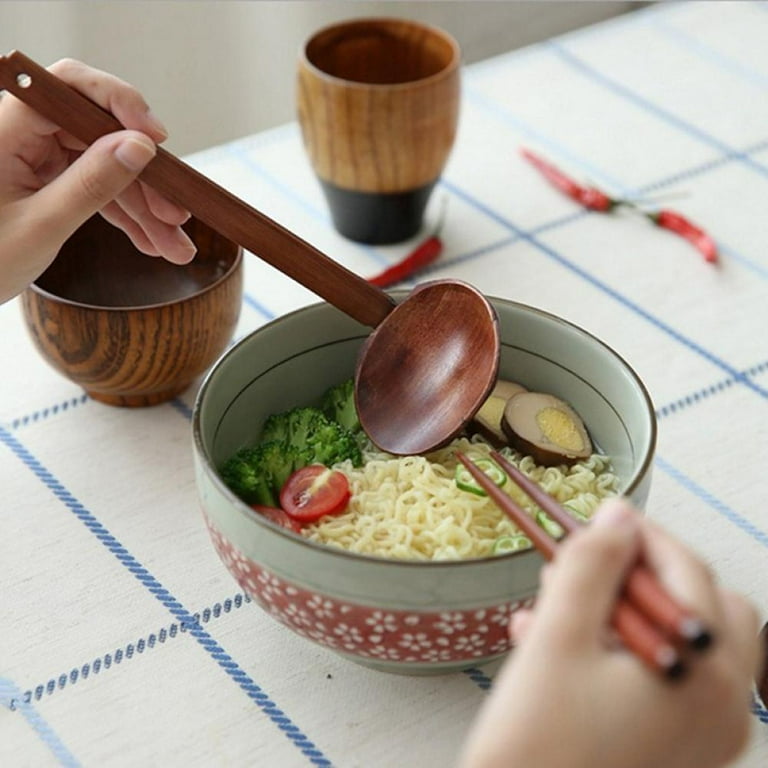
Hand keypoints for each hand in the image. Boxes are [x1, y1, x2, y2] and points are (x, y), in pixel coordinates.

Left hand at [0, 58, 196, 303]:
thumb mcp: (42, 226)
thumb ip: (92, 183)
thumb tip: (140, 147)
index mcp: (7, 129)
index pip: (70, 88)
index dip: (119, 104)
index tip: (156, 139)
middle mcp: (24, 134)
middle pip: (101, 136)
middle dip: (145, 179)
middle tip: (175, 215)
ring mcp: (38, 157)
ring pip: (107, 168)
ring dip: (144, 208)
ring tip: (173, 245)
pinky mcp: (48, 180)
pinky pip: (98, 189)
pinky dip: (127, 216)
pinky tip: (151, 241)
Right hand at [459, 498, 758, 767]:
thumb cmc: (539, 747)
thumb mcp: (559, 639)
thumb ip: (591, 567)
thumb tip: (618, 516)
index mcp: (705, 674)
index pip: (688, 573)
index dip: (642, 534)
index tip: (603, 517)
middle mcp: (723, 708)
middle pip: (701, 607)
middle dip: (642, 576)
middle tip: (589, 565)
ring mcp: (705, 737)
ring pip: (680, 643)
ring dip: (625, 613)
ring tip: (557, 605)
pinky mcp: (679, 754)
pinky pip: (662, 682)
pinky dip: (621, 654)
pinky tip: (556, 647)